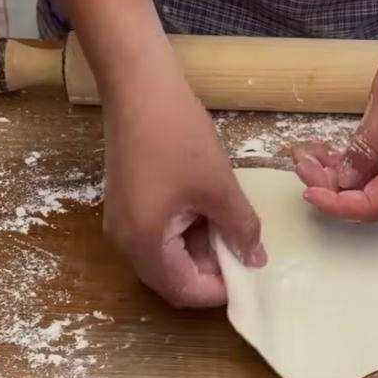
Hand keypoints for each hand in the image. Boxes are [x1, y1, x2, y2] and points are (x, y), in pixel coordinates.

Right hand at [102, 70, 265, 306]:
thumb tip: (255, 259)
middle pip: (171, 277)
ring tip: (229, 222)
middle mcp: (124, 242)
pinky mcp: (125, 204)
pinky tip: (207, 207)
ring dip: (199, 248)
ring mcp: (121, 222)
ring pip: (165, 255)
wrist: (138, 87)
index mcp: (143, 243)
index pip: (183, 291)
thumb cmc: (177, 136)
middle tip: (243, 247)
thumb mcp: (219, 187)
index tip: (249, 273)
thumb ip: (241, 229)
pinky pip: (156, 233)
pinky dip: (184, 230)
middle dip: (209, 269)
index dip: (219, 289)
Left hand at [294, 23, 377, 220]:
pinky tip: (317, 150)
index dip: (339, 205)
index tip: (309, 190)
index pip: (374, 204)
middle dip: (328, 187)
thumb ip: (368, 147)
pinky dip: (337, 160)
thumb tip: (345, 181)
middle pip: (364, 197)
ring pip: (359, 181)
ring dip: (328, 174)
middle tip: (302, 162)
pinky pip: (362, 163)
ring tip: (304, 154)